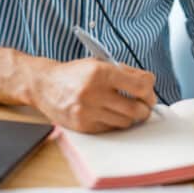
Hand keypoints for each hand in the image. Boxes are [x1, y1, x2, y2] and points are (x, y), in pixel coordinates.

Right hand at [31, 59, 156, 132]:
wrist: (44, 85)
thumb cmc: (74, 74)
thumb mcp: (98, 64)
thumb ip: (124, 72)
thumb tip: (148, 84)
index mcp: (100, 72)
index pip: (139, 86)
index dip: (149, 89)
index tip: (149, 90)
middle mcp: (93, 93)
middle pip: (136, 109)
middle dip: (145, 107)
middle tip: (145, 104)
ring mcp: (87, 112)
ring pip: (125, 122)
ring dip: (131, 116)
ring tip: (127, 108)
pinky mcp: (83, 126)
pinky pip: (111, 128)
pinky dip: (115, 121)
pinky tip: (110, 112)